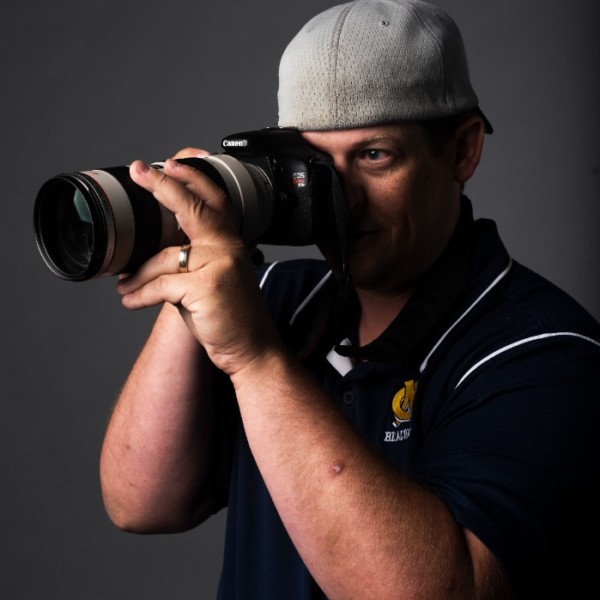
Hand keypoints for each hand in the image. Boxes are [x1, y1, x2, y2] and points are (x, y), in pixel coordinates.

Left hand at [116, 151, 281, 375]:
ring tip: (125, 286)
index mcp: (231, 243)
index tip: (170, 163)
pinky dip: (141, 294)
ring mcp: (218, 265)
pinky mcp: (206, 286)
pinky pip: (161, 285)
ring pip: (164, 258)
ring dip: (138, 276)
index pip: (215, 201)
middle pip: (192, 208)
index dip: (194, 178)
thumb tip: (154, 256)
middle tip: (138, 170)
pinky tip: (131, 301)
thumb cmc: (232, 315)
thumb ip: (192, 261)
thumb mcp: (216, 279)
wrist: (252, 347)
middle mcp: (227, 248)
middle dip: (162, 186)